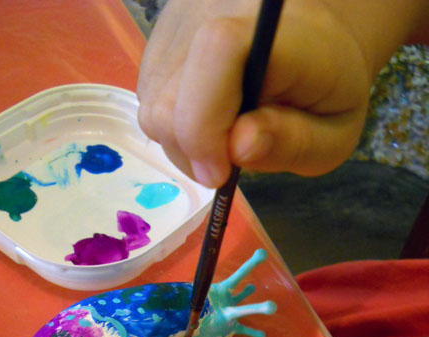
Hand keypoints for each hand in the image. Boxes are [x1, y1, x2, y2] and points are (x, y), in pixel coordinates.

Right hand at [137, 0, 427, 186]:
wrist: (311, 34)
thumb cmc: (325, 88)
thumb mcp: (334, 132)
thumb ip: (294, 142)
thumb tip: (238, 148)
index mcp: (277, 28)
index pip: (217, 52)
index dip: (205, 125)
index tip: (219, 174)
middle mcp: (216, 10)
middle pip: (168, 100)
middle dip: (192, 152)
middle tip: (226, 164)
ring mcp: (180, 22)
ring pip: (152, 108)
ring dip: (182, 144)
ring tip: (222, 140)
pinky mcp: (159, 40)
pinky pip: (149, 101)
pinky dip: (174, 127)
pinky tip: (208, 119)